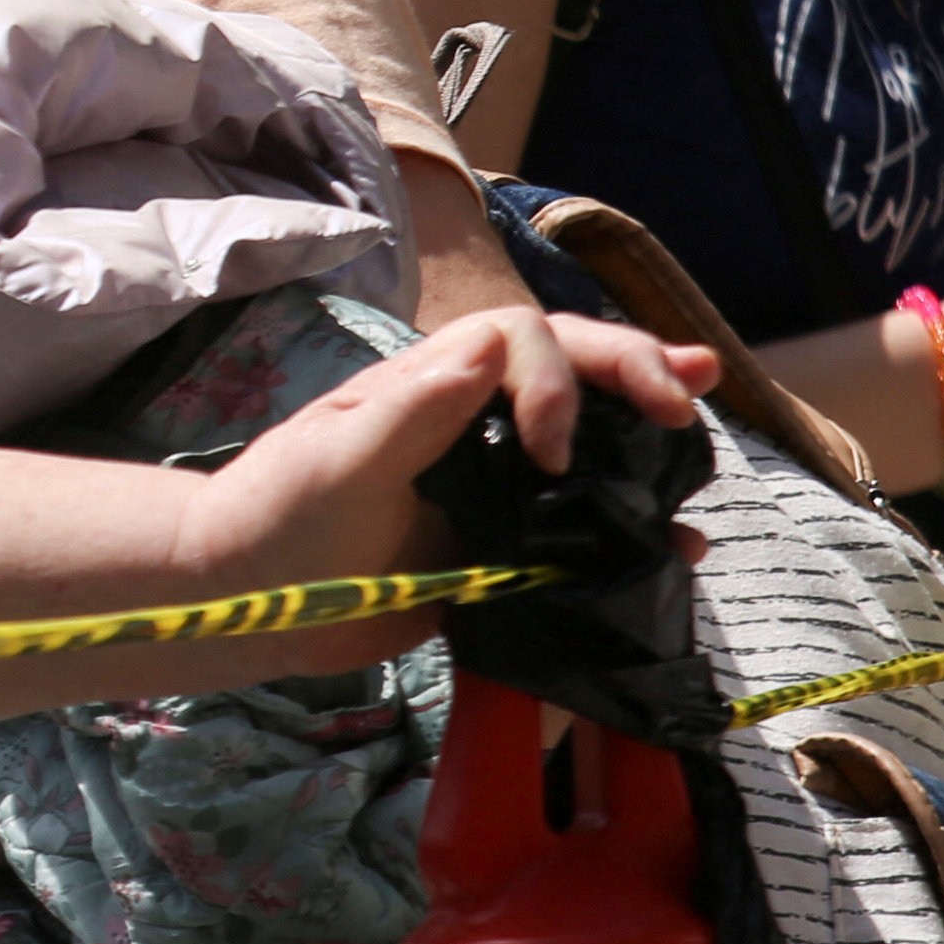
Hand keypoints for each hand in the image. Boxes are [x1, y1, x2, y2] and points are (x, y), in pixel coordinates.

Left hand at [178, 305, 713, 667]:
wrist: (243, 603)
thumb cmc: (272, 518)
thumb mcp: (332, 462)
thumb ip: (410, 410)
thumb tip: (492, 346)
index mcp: (429, 383)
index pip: (521, 340)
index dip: (556, 382)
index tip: (551, 453)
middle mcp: (468, 419)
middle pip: (569, 366)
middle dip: (634, 367)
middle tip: (690, 392)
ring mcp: (489, 481)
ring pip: (587, 438)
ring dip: (646, 434)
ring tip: (700, 436)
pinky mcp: (500, 545)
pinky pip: (578, 525)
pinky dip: (632, 526)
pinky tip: (679, 541)